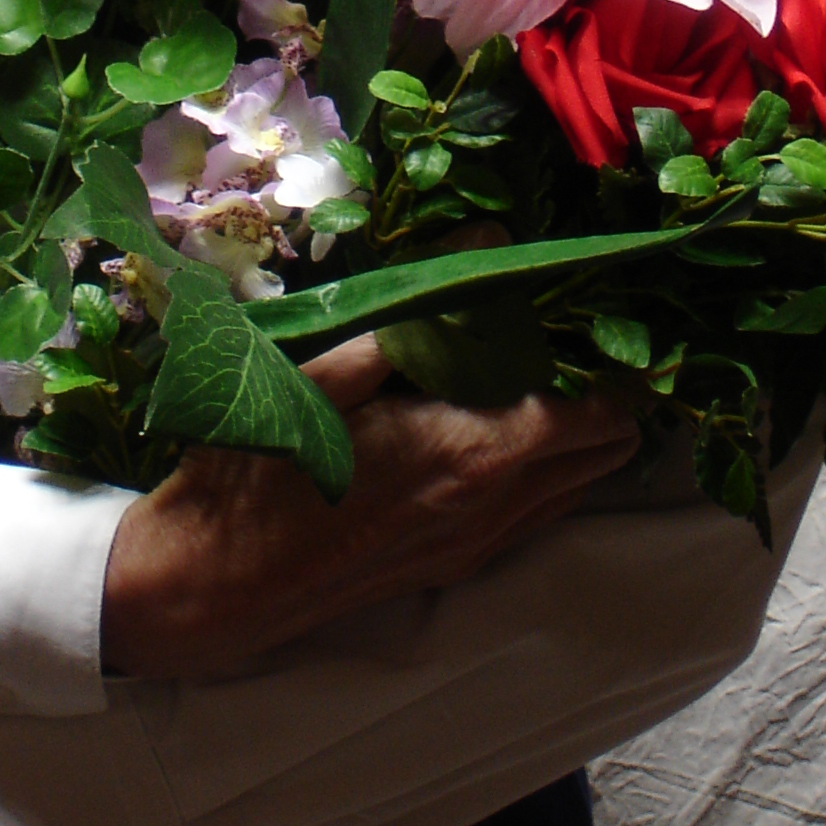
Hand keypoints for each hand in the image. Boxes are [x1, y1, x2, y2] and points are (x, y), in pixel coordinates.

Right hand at [101, 332, 638, 677]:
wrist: (212, 584)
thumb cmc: (260, 468)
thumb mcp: (328, 367)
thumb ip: (422, 309)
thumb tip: (493, 241)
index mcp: (473, 454)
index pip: (600, 412)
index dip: (612, 363)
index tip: (594, 315)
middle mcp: (493, 509)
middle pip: (607, 453)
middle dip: (607, 394)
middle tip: (566, 338)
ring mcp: (477, 545)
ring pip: (575, 488)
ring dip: (575, 435)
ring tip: (530, 375)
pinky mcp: (454, 566)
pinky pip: (534, 514)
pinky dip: (541, 471)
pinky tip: (488, 428)